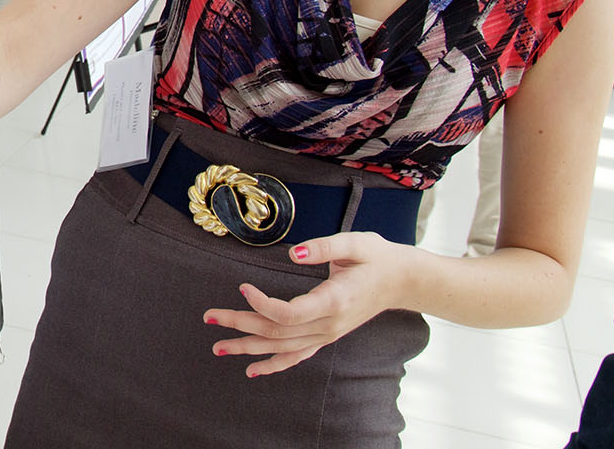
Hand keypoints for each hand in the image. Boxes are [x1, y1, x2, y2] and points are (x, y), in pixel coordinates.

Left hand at [203, 232, 407, 376]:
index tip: (242, 287)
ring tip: (218, 346)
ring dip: (248, 348)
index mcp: (334, 301)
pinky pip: (297, 356)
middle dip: (240, 325)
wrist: (403, 281)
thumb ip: (323, 247)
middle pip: (277, 332)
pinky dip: (273, 365)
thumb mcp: (355, 243)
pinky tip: (252, 370)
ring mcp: (328, 335)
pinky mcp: (327, 337)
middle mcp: (329, 325)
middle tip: (209, 317)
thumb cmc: (378, 258)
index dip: (262, 304)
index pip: (289, 313)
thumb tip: (294, 252)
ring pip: (282, 347)